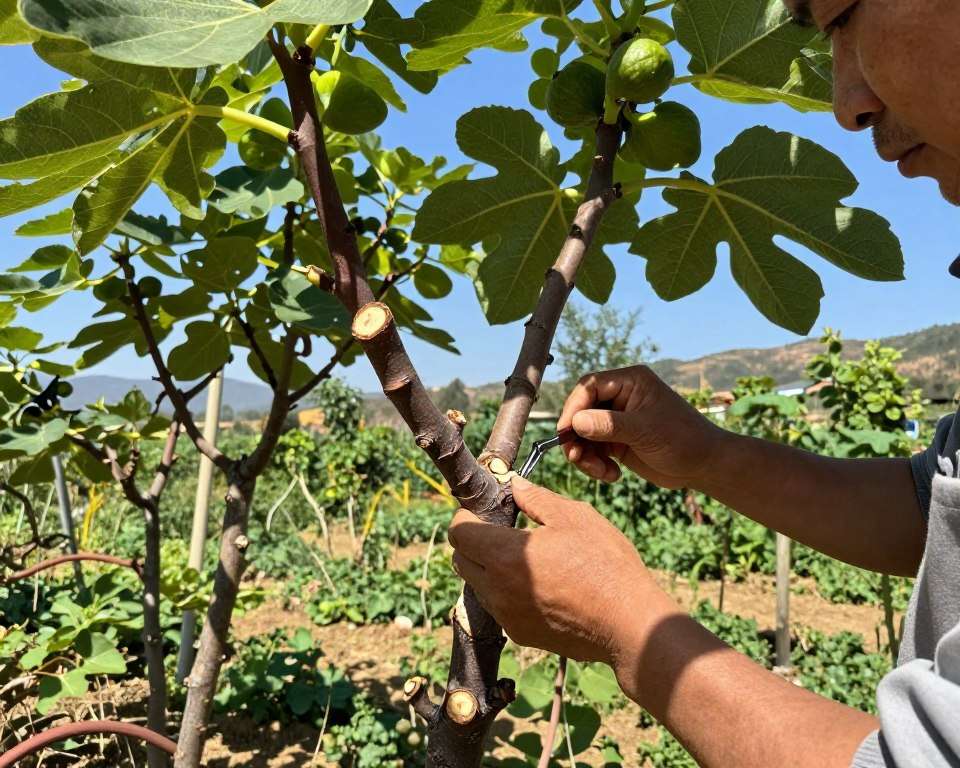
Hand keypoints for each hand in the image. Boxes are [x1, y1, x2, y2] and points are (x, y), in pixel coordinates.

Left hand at [448, 476, 655, 663]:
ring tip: (525, 557)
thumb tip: (515, 485)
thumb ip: (536, 498)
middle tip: (502, 529)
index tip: (486, 511)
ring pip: (478, 586)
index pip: (459, 533)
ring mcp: (506, 616)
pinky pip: (498, 608)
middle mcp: (497, 589)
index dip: (467, 517)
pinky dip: (506, 592)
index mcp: (505, 555)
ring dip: (488, 568)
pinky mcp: (520, 635)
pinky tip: (539, 584)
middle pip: (461, 560)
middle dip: (473, 541)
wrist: (628, 622)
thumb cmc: (605, 564)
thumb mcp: (574, 517)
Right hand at [558, 365, 725, 487]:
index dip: (573, 408)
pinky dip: (595, 464)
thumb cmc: (683, 439)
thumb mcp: (645, 430)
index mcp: (629, 382)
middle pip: (581, 411)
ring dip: (585, 455)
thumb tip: (575, 422)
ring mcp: (617, 420)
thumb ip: (609, 425)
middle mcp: (620, 397)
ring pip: (583, 434)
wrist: (704, 466)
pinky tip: (613, 475)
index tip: (566, 432)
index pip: (589, 387)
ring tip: (601, 472)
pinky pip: (592, 450)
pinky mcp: (617, 441)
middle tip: (576, 458)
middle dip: (576, 437)